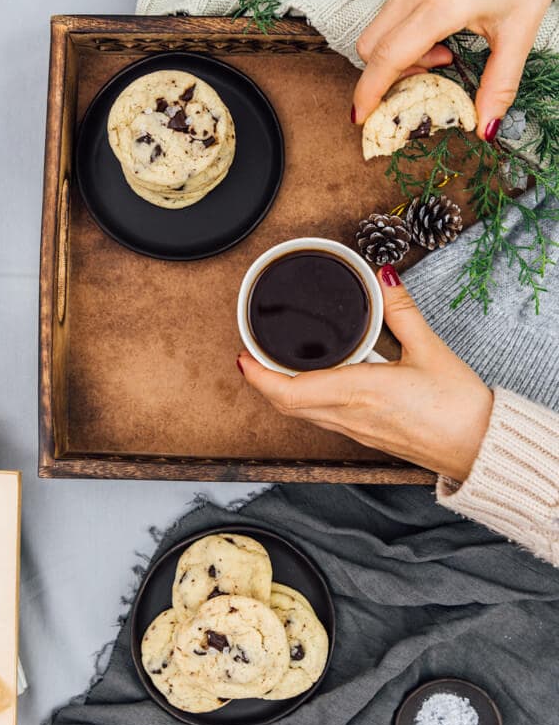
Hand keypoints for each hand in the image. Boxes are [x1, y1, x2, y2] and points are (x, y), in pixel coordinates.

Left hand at [237, 265, 492, 481]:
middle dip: (263, 381)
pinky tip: (320, 382)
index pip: (288, 391)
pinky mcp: (367, 437)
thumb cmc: (458, 408)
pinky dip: (309, 400)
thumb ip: (401, 310)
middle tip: (253, 354)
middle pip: (287, 405)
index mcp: (357, 392)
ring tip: (278, 365)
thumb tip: (384, 277)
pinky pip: (324, 419)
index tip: (243, 357)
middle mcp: (348, 416)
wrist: (481, 448)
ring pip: (304, 414)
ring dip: (284, 392)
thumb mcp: (429, 348)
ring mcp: (356, 431)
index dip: (258, 376)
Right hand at [352, 0, 558, 139]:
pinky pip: (391, 13)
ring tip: (441, 55)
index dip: (369, 92)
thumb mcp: (519, 33)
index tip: (360, 118)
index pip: (387, 57)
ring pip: (378, 29)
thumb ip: (499, 85)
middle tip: (425, 83)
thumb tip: (485, 127)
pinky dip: (404, 36)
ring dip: (398, 55)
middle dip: (385, 75)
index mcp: (440, 4)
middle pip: (369, 46)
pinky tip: (439, 35)